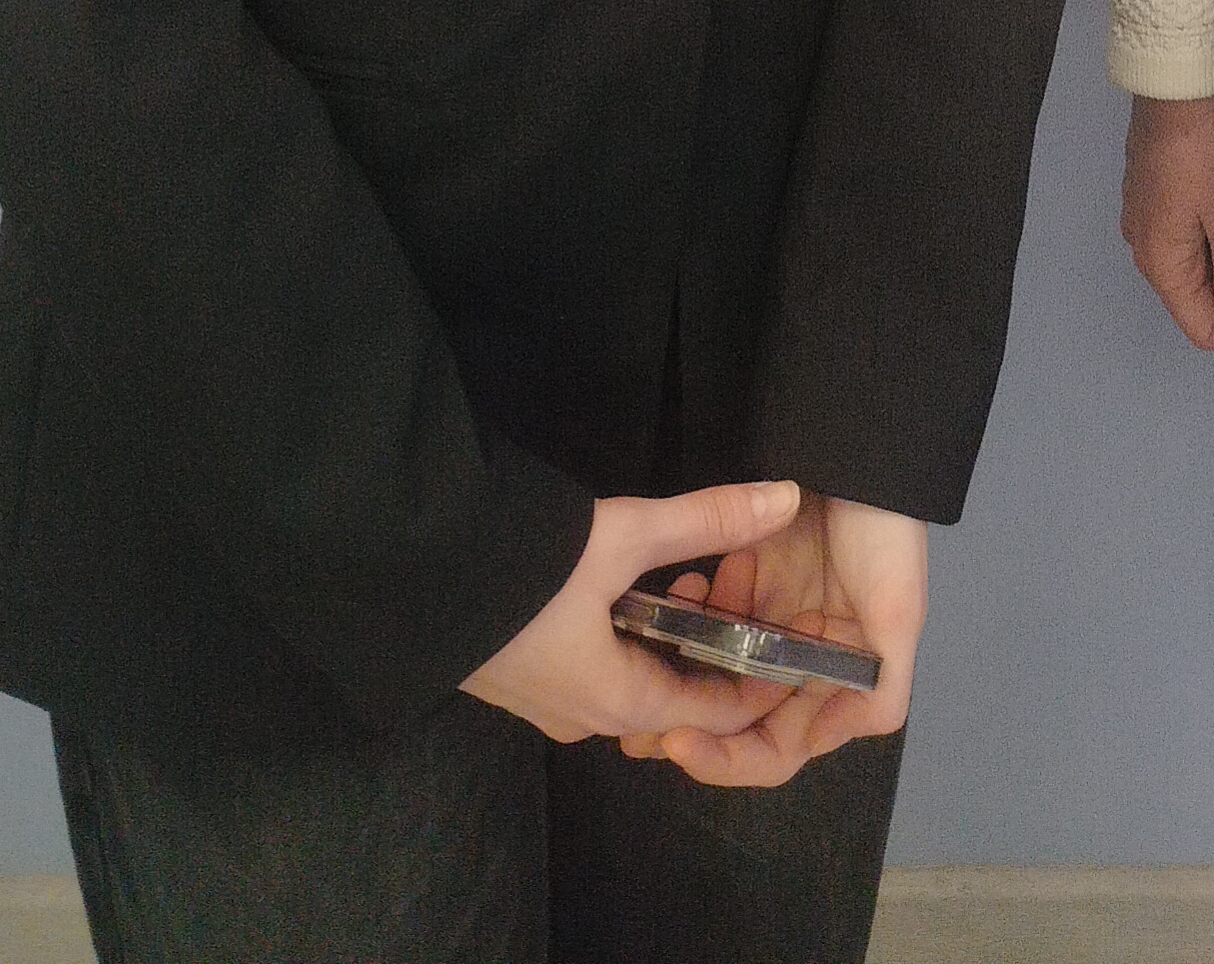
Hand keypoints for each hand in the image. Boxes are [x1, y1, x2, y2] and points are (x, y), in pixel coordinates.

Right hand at [461, 480, 801, 747]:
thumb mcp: (627, 534)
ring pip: (635, 682)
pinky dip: (630, 635)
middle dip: (713, 649)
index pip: (715, 717)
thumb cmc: (530, 570)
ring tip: (686, 575)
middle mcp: (587, 718)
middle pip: (675, 700)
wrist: (419, 569)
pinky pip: (598, 669)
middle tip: (734, 587)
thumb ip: (708, 517)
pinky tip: (631, 584)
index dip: (761, 682)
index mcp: (620, 703)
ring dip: (671, 638)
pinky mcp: (524, 676)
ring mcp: (550, 702)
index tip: (794, 641)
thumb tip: (789, 496)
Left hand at [625, 493, 927, 783]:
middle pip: (734, 720)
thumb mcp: (900, 612)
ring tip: (647, 650)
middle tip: (631, 730)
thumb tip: (821, 742)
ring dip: (681, 666)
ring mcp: (769, 618)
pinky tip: (687, 583)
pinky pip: (708, 609)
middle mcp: (797, 660)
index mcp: (831, 681)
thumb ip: (879, 692)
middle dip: (685, 726)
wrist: (866, 450)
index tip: (679, 741)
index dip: (729, 759)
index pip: (775, 747)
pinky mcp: (748, 576)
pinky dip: (694, 606)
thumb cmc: (886, 535)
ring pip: (712, 669)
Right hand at [1121, 90, 1213, 362]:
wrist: (1178, 77)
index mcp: (1159, 265)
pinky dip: (1207, 216)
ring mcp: (1141, 217)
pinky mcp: (1149, 191)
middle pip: (1199, 294)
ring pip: (1195, 260)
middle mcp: (1141, 249)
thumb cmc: (1208, 150)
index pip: (1204, 329)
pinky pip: (1185, 229)